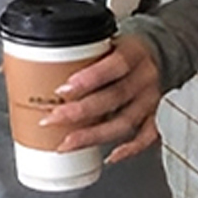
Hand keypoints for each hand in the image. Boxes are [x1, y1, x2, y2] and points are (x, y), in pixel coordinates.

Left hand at [37, 35, 162, 163]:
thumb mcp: (107, 41)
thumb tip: (37, 65)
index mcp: (134, 52)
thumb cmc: (124, 50)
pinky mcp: (156, 116)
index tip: (63, 89)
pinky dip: (130, 149)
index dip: (90, 78)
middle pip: (114, 97)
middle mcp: (145, 77)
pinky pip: (146, 137)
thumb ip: (83, 53)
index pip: (115, 65)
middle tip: (52, 118)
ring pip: (125, 121)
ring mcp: (151, 99)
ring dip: (94, 134)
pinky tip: (110, 156)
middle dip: (80, 111)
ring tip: (67, 143)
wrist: (159, 53)